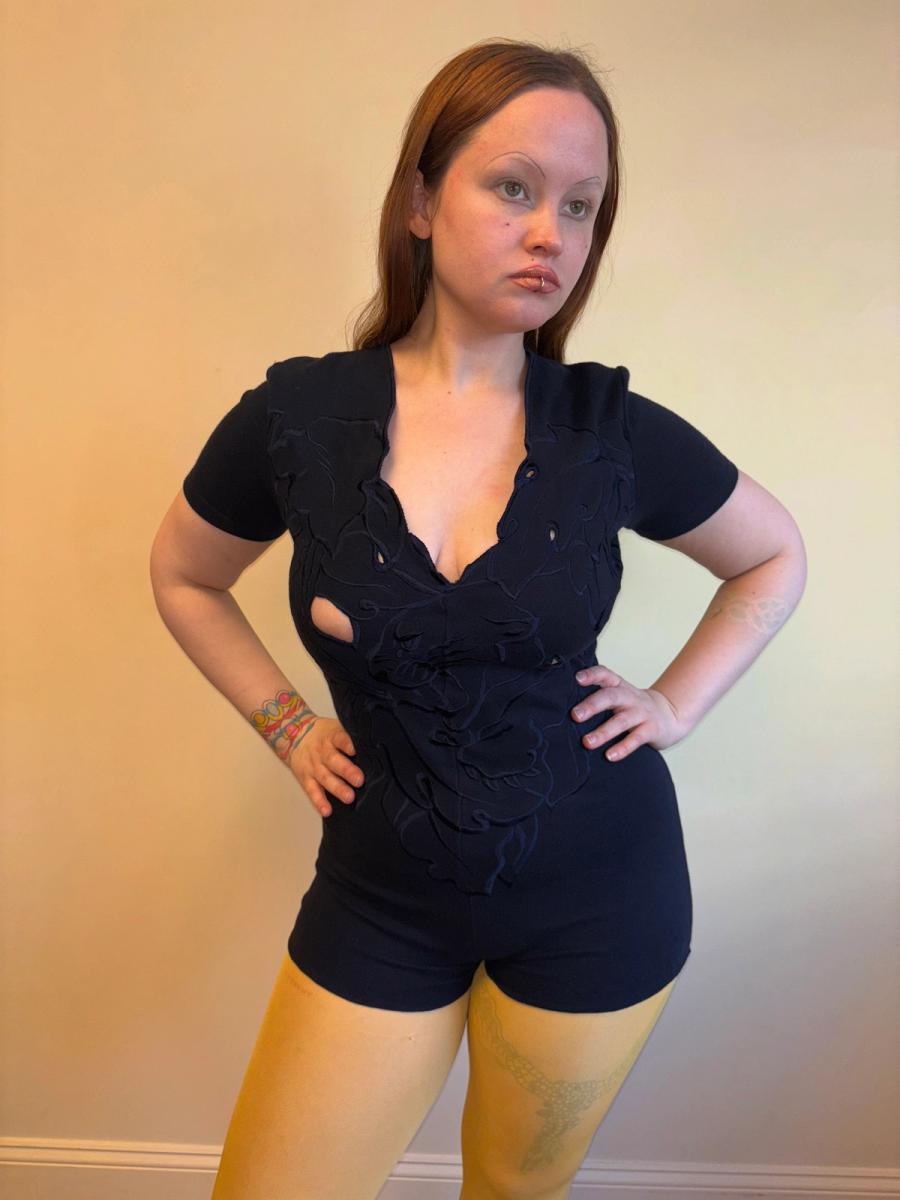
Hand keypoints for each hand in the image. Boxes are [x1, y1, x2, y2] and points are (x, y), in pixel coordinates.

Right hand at [287, 716, 364, 817]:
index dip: (348, 744)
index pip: (340, 738)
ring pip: (325, 778)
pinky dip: (319, 802)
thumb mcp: (336, 729)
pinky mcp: (306, 779)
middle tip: (359, 780)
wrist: (294, 735)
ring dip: (337, 788)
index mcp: (331, 737)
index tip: (356, 750)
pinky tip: (327, 810)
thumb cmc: (323, 735)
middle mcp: (322, 752)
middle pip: (333, 761)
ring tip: (349, 797)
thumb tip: (375, 744)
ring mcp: (313, 767)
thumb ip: (351, 738)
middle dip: (347, 771)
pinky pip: (312, 791)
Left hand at [570, 665, 687, 761]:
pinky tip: (609, 756)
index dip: (592, 675)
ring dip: (603, 732)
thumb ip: (596, 697)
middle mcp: (629, 697)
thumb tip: (560, 706)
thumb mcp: (618, 695)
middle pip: (611, 696)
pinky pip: (636, 739)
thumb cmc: (633, 706)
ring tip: (587, 742)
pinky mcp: (651, 730)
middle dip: (593, 705)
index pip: (605, 674)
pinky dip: (623, 747)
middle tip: (575, 715)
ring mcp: (641, 713)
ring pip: (621, 720)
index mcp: (619, 686)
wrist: (670, 714)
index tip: (576, 679)